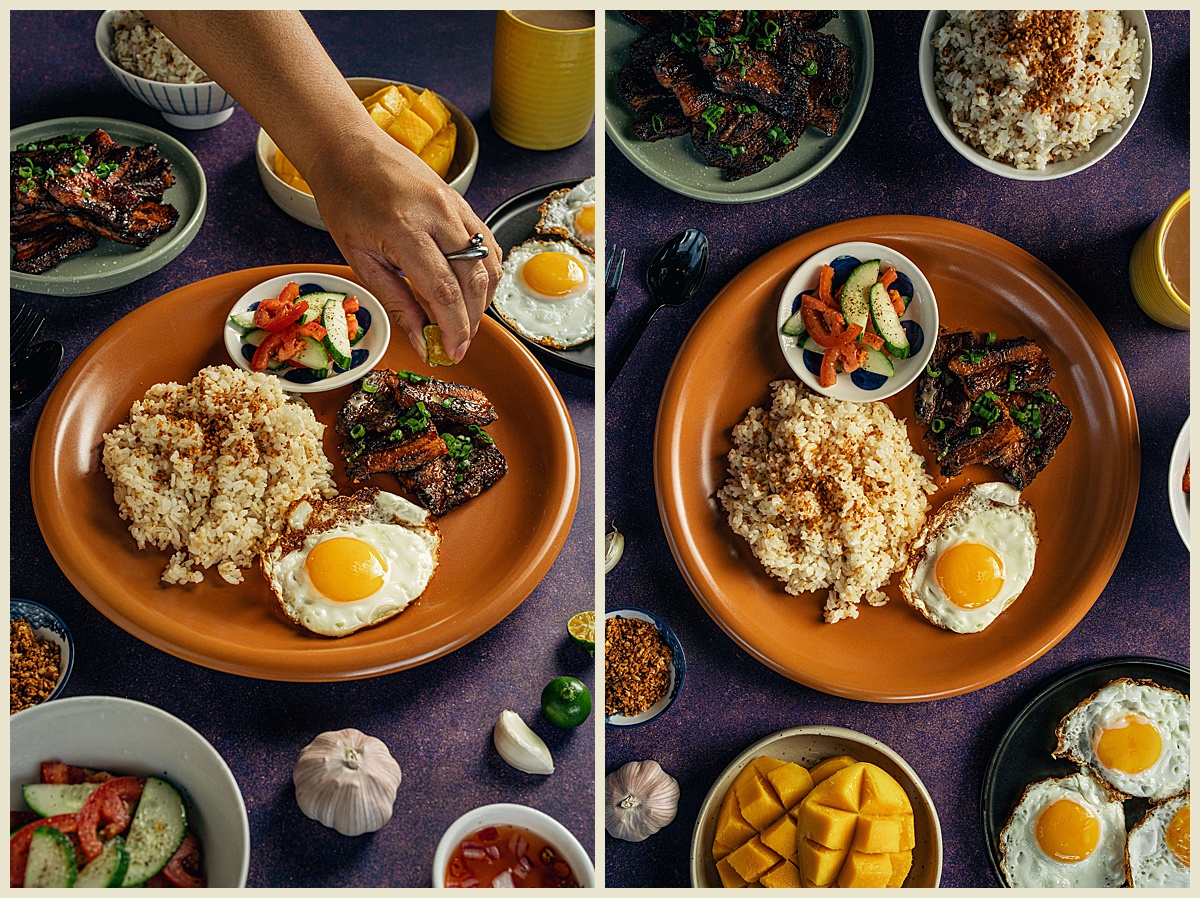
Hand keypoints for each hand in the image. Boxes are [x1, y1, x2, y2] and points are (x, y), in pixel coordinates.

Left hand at [305, 125, 501, 362]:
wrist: (349, 149)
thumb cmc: (345, 200)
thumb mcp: (359, 257)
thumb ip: (395, 299)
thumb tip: (420, 338)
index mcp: (404, 229)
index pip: (443, 290)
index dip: (454, 327)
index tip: (453, 352)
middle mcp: (437, 215)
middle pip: (473, 280)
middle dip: (470, 320)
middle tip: (458, 343)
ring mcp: (455, 206)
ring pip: (489, 263)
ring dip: (482, 299)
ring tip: (464, 319)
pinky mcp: (462, 202)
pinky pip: (488, 244)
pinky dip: (486, 273)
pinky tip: (472, 289)